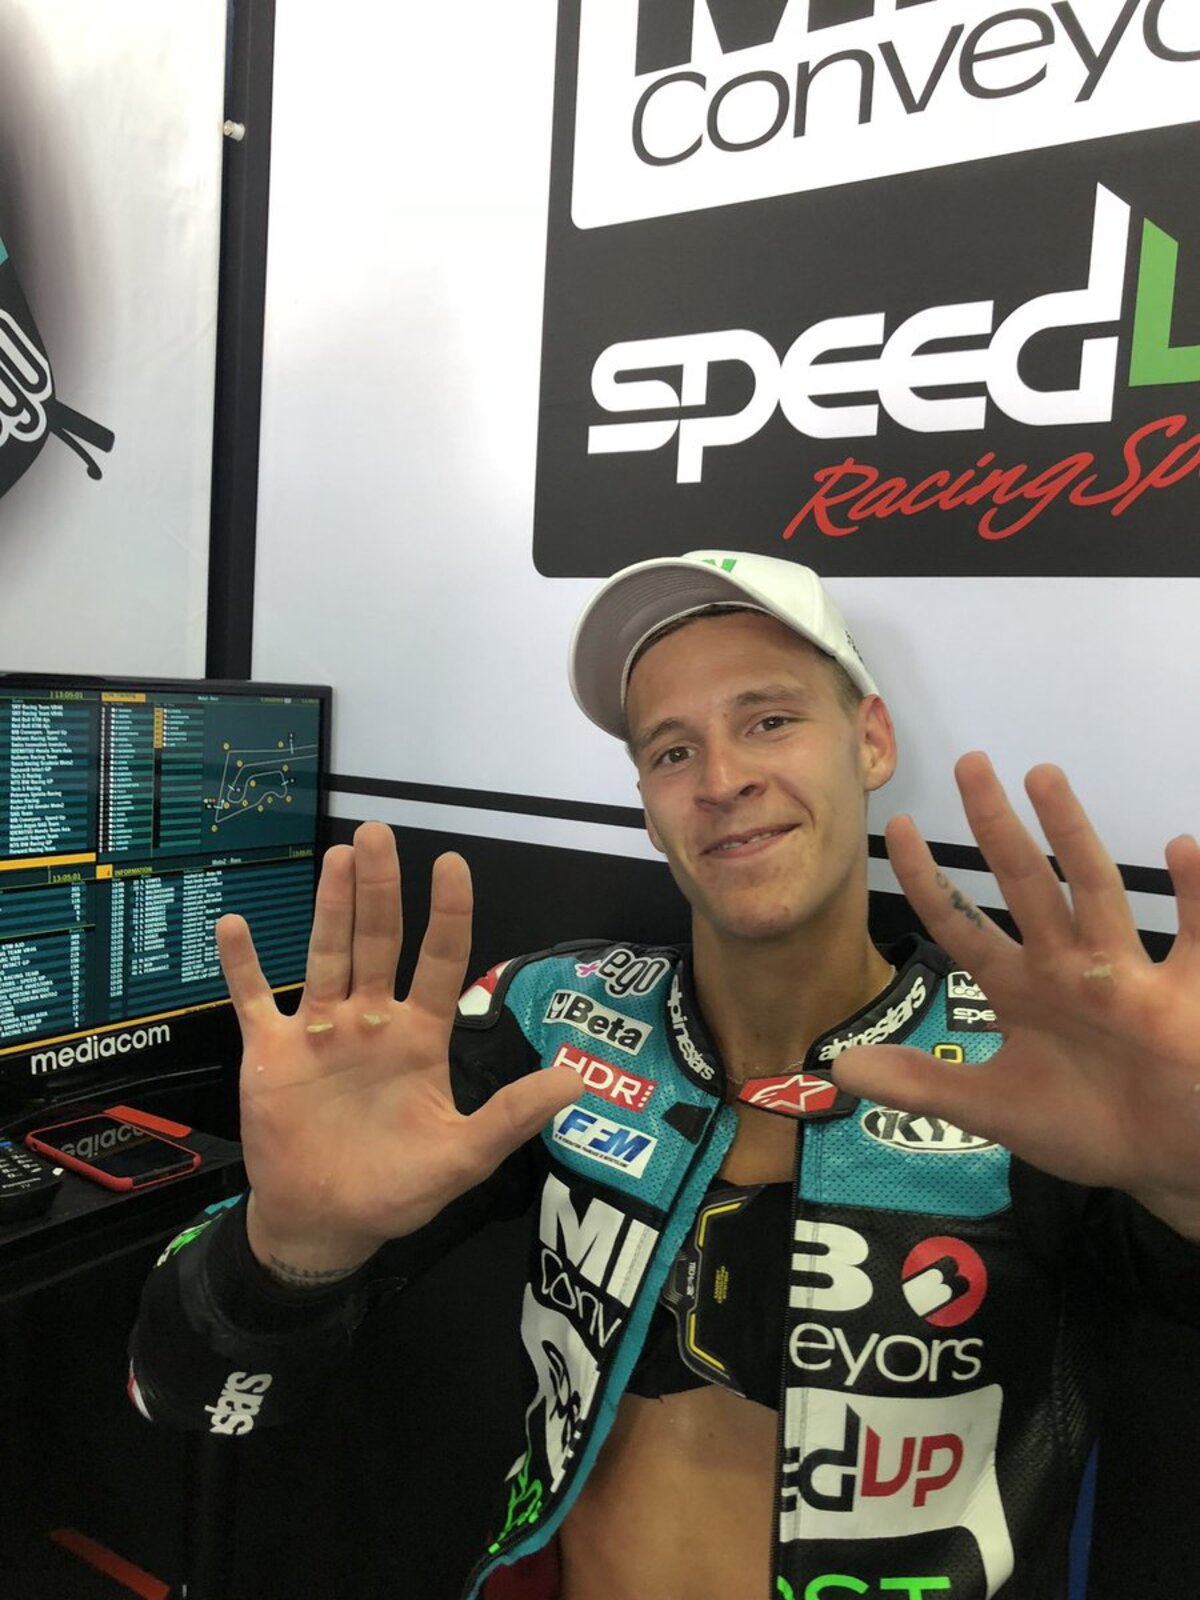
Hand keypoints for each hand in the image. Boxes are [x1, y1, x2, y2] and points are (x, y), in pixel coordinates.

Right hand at [216, 824, 581, 1278]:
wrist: (325, 1225)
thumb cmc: (396, 1190)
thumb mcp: (463, 1156)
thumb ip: (513, 1115)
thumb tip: (577, 1082)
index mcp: (420, 1036)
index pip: (440, 961)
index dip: (448, 914)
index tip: (453, 864)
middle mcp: (371, 1020)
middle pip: (378, 942)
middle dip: (380, 889)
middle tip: (377, 833)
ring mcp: (319, 1031)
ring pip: (326, 955)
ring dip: (329, 907)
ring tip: (336, 858)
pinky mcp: (271, 1052)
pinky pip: (254, 999)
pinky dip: (243, 965)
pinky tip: (234, 923)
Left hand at [832, 753, 1199, 1240]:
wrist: (1165, 1158)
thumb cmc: (1086, 1124)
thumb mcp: (993, 1108)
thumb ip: (922, 1085)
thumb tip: (839, 1066)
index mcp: (1020, 989)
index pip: (962, 924)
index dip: (926, 881)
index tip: (894, 826)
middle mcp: (1067, 968)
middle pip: (1026, 885)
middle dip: (996, 828)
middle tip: (970, 764)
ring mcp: (1126, 977)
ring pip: (1096, 893)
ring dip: (1072, 835)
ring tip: (1044, 776)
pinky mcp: (1184, 997)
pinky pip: (1194, 938)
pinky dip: (1192, 896)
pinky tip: (1180, 847)